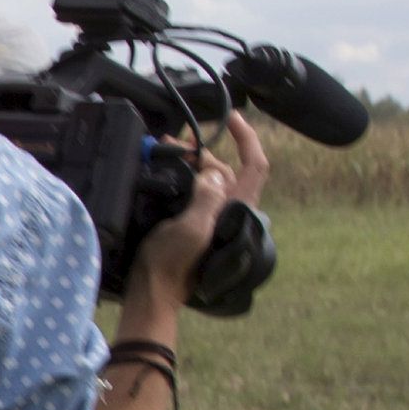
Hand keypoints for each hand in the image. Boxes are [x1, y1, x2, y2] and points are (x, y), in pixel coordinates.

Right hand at [123, 112, 270, 317]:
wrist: (153, 292)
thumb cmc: (172, 263)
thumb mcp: (192, 227)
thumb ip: (207, 196)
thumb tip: (213, 171)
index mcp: (237, 210)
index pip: (255, 165)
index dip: (247, 138)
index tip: (230, 117)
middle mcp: (230, 211)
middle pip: (227, 170)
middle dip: (205, 151)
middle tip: (174, 140)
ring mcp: (213, 219)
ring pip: (210, 181)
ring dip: (192, 163)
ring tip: (166, 151)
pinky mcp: (196, 225)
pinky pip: (196, 194)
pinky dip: (184, 178)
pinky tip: (166, 173)